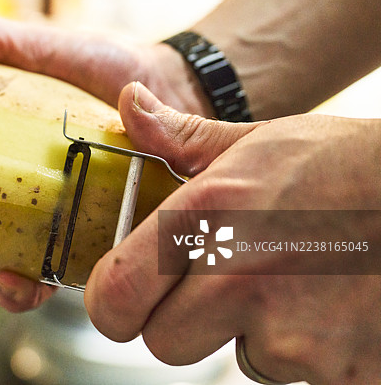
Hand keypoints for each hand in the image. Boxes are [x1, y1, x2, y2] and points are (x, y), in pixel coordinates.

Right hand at [0, 10, 216, 310]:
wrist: (169, 81)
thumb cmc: (102, 63)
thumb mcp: (39, 44)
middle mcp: (23, 197)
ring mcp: (61, 221)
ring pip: (17, 271)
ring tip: (2, 280)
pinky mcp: (101, 237)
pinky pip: (70, 272)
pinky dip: (49, 286)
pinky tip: (37, 281)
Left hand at [85, 82, 380, 383]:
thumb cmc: (346, 167)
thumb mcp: (258, 142)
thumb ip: (181, 138)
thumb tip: (128, 101)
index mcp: (208, 216)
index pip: (115, 295)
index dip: (112, 303)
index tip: (122, 298)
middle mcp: (241, 277)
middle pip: (164, 342)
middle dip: (184, 321)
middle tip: (225, 286)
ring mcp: (295, 334)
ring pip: (238, 357)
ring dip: (256, 332)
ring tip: (297, 282)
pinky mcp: (342, 372)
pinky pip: (297, 376)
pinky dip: (309, 353)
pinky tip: (331, 306)